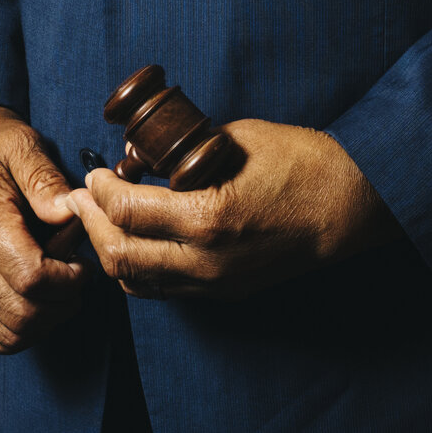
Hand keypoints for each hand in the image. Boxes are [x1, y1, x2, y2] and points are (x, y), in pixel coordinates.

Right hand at [0, 105, 86, 351]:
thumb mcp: (22, 144)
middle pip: (22, 314)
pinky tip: (40, 299)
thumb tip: (70, 212)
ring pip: (9, 333)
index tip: (84, 263)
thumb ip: (46, 179)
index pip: (32, 277)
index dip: (69, 279)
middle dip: (63, 304)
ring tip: (61, 288)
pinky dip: (24, 329)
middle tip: (78, 277)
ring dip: (46, 321)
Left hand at [63, 118, 398, 299]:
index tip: (91, 174)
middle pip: (119, 256)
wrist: (351, 207)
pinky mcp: (226, 293)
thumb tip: (139, 153)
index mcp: (208, 218)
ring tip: (100, 221)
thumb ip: (182, 151)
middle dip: (91, 225)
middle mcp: (206, 261)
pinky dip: (139, 268)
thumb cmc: (301, 163)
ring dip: (110, 252)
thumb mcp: (235, 139)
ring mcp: (215, 284)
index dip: (97, 192)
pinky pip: (165, 289)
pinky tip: (135, 241)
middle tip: (80, 199)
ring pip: (137, 283)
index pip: (126, 213)